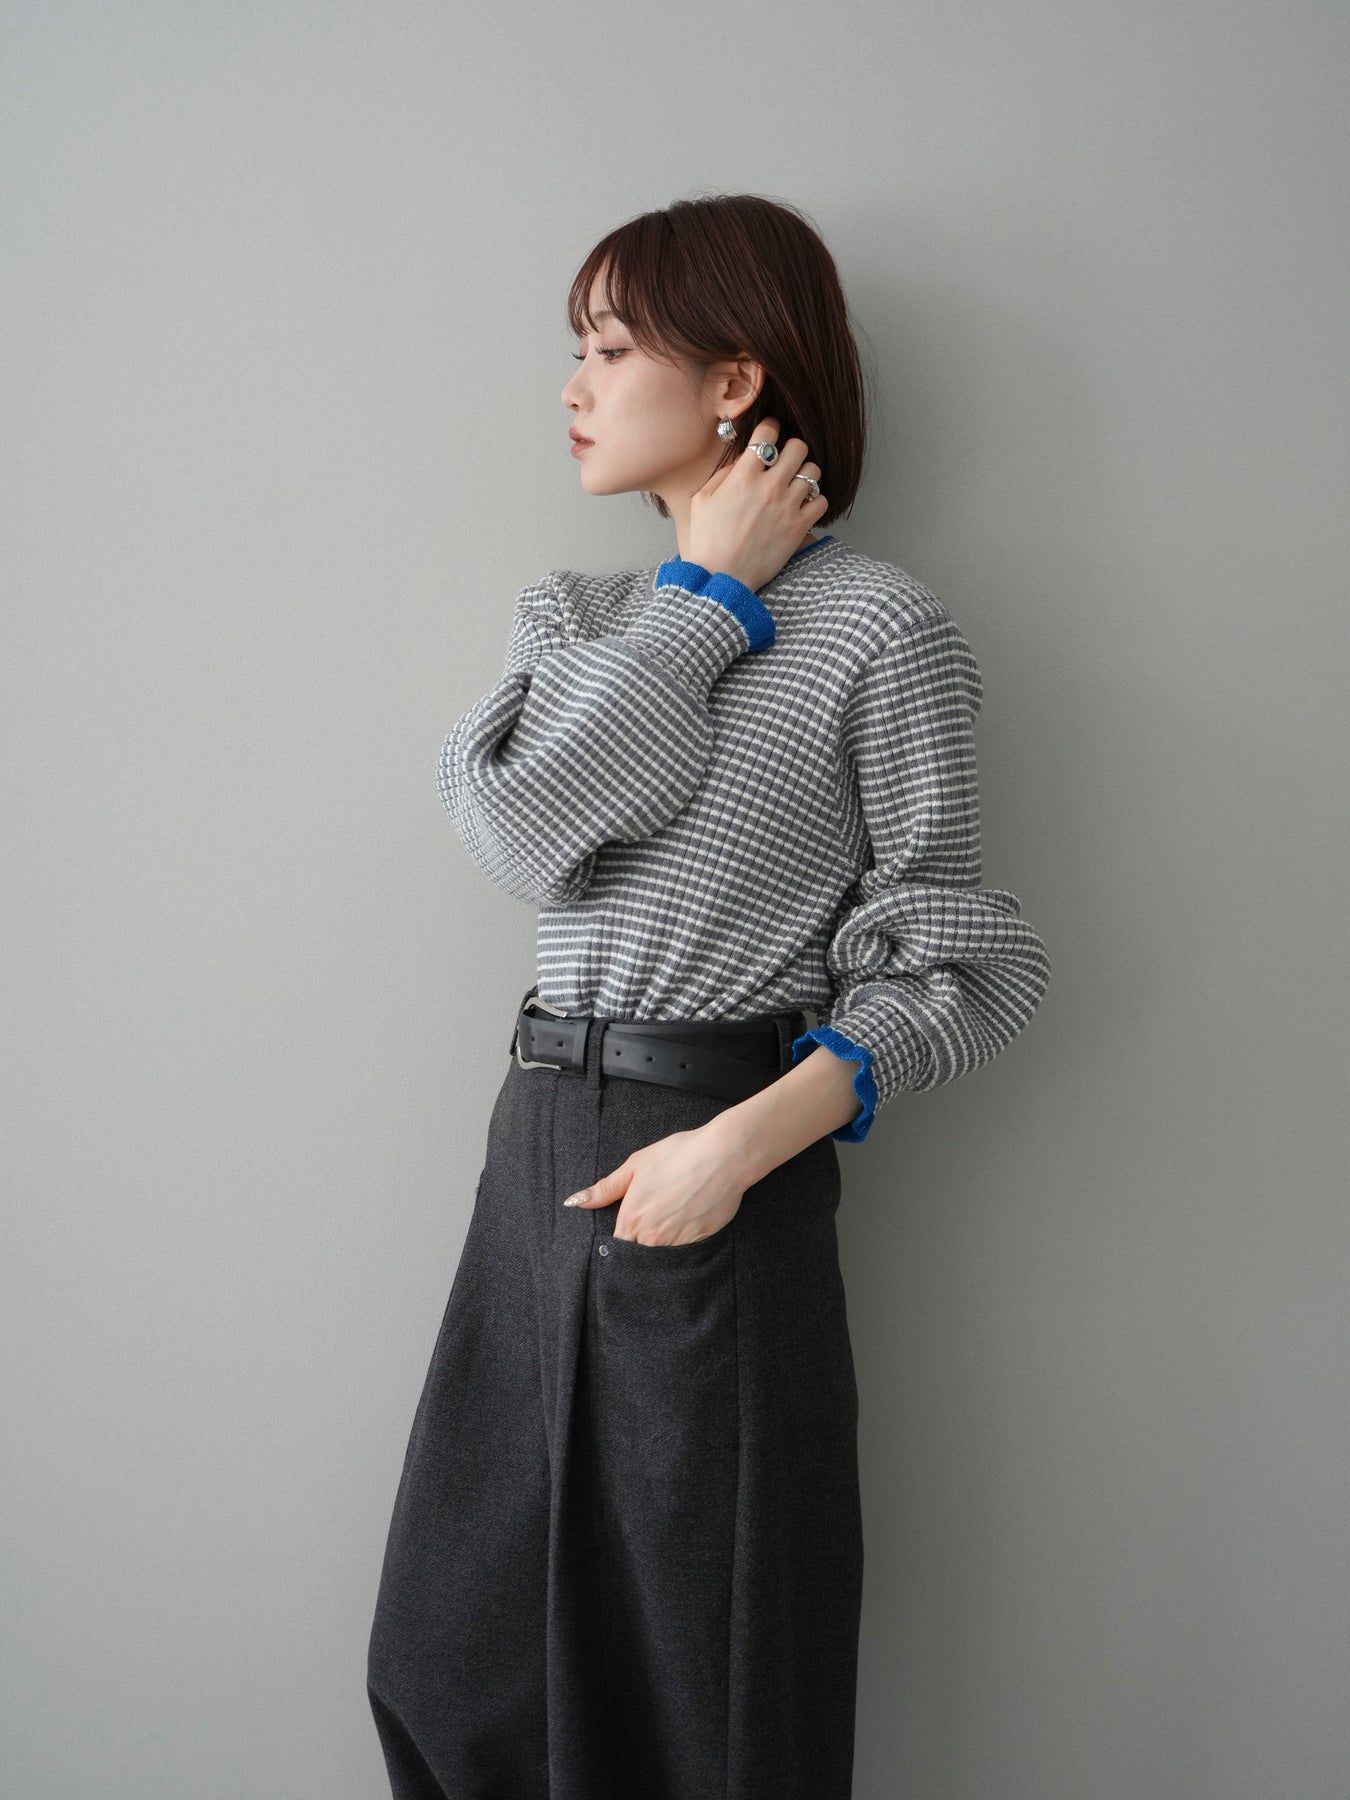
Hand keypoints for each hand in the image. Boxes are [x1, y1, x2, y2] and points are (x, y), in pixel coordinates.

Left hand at [560, 1123, 749, 1246]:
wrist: (723, 1156)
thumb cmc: (678, 1155)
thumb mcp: (636, 1165)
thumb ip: (605, 1188)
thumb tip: (575, 1201)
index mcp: (631, 1219)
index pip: (616, 1246)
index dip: (620, 1238)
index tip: (628, 1226)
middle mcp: (652, 1237)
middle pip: (638, 1252)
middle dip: (641, 1239)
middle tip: (656, 1212)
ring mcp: (677, 1242)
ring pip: (662, 1253)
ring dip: (663, 1240)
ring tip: (674, 1210)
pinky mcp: (700, 1241)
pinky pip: (685, 1249)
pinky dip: (684, 1237)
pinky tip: (690, 1214)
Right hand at [687, 417, 828, 594]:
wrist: (721, 578)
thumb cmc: (707, 541)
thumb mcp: (702, 501)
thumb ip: (723, 475)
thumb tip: (741, 462)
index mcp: (743, 477)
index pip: (767, 435)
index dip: (770, 428)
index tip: (770, 434)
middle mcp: (769, 487)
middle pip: (798, 447)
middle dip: (791, 449)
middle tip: (784, 460)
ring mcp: (787, 507)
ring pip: (813, 471)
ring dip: (804, 474)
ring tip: (794, 484)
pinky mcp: (799, 527)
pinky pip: (821, 501)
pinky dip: (815, 500)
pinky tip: (802, 505)